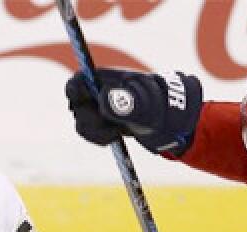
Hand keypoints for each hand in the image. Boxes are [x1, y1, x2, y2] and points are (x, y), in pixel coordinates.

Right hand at [65, 68, 202, 155]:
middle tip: (110, 129)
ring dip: (96, 132)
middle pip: (78, 105)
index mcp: (107, 78)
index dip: (75, 92)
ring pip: (83, 121)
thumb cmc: (160, 108)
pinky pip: (91, 132)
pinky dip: (100, 138)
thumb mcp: (145, 106)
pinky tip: (115, 137)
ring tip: (116, 133)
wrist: (171, 122)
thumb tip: (104, 101)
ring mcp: (101, 107)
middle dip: (90, 120)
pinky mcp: (104, 122)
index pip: (79, 80)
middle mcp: (100, 91)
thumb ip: (125, 103)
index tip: (82, 105)